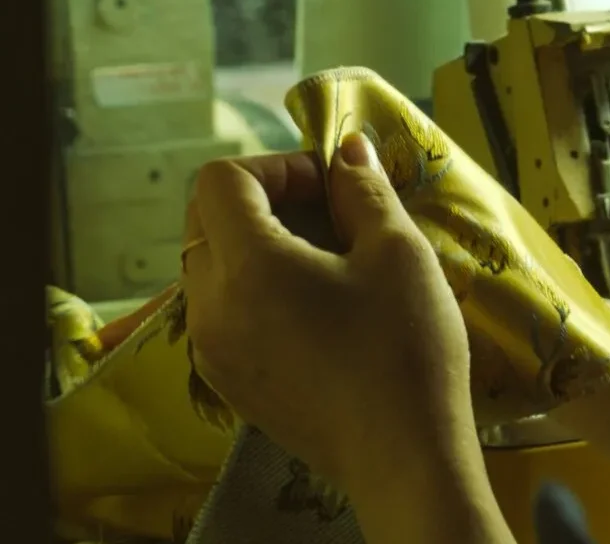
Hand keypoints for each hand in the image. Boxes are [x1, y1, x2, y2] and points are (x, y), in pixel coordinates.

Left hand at [180, 136, 508, 542]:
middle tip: (326, 215)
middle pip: (205, 220)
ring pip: (209, 267)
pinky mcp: (227, 382)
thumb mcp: (398, 252)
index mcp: (246, 266)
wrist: (403, 457)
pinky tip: (313, 309)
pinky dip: (253, 290)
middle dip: (260, 201)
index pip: (219, 181)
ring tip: (324, 263)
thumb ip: (363, 190)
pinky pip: (219, 312)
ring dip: (255, 246)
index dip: (273, 167)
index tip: (327, 186)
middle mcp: (209, 307)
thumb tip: (348, 152)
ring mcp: (212, 350)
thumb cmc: (404, 348)